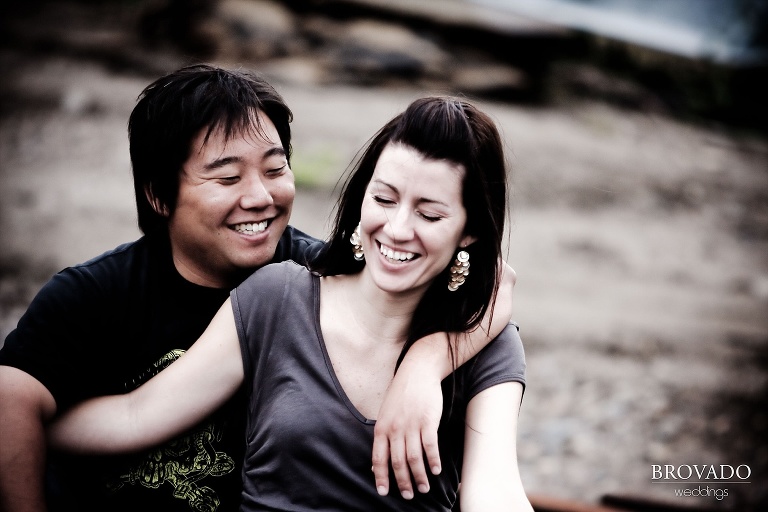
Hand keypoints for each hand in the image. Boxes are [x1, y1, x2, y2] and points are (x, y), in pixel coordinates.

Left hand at [372, 345, 444, 498]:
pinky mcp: (428, 421)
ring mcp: (411, 425)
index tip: (383, 492)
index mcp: (381, 427)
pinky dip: (433, 461)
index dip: (381, 477)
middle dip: (403, 483)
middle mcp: (395, 428)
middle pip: (398, 463)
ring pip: (414, 458)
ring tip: (425, 488)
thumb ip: (384, 436)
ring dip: (420, 477)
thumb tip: (379, 461)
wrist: (417, 370)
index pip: (379, 458)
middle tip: (409, 495)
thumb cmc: (401, 393)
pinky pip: (430, 446)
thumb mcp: (385, 413)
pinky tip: (436, 470)